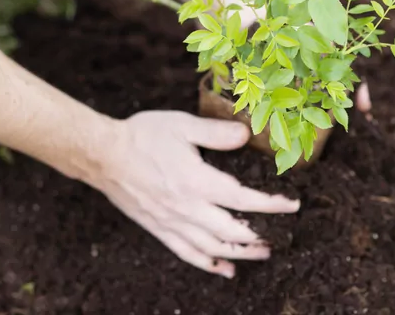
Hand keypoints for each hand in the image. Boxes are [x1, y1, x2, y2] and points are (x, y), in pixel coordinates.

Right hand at [89, 111, 299, 277]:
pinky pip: (187, 253)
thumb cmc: (142, 136)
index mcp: (197, 181)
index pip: (243, 199)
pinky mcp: (159, 229)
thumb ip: (215, 133)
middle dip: (260, 236)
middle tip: (279, 236)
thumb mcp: (181, 125)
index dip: (271, 205)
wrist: (103, 155)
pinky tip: (224, 270)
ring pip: (212, 248)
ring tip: (261, 253)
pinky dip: (208, 264)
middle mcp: (187, 208)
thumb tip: (245, 135)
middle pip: (232, 232)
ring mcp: (172, 222)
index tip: (291, 205)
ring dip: (240, 254)